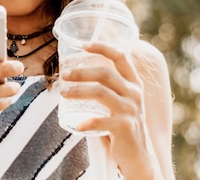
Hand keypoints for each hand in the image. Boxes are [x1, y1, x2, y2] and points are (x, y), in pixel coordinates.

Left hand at [59, 42, 157, 176]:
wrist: (137, 155)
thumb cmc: (121, 123)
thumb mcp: (120, 100)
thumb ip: (105, 87)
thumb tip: (71, 74)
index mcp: (133, 83)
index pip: (121, 57)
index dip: (103, 48)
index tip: (83, 45)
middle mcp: (134, 94)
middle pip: (105, 73)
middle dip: (81, 72)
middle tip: (63, 75)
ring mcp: (131, 110)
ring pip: (100, 92)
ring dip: (77, 91)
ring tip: (62, 93)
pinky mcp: (125, 127)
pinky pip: (102, 121)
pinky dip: (87, 122)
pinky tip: (77, 125)